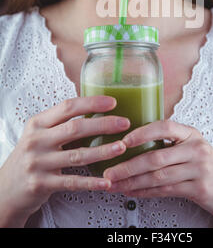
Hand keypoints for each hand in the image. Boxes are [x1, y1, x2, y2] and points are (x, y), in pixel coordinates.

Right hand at [0, 96, 129, 226]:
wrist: (6, 188)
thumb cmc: (31, 157)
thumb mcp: (39, 135)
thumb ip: (61, 123)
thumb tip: (96, 109)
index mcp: (38, 123)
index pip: (67, 107)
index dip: (91, 103)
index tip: (112, 102)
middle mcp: (37, 141)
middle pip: (75, 128)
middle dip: (103, 124)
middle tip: (124, 123)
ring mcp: (38, 163)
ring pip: (77, 155)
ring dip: (103, 151)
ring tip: (121, 147)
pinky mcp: (41, 184)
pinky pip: (72, 182)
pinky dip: (91, 182)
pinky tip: (106, 181)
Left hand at [103, 120, 212, 222]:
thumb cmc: (205, 167)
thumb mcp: (192, 148)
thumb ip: (169, 144)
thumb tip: (132, 144)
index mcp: (191, 133)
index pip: (164, 127)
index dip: (142, 133)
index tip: (123, 141)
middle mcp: (196, 148)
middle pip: (156, 157)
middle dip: (129, 165)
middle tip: (110, 171)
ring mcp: (199, 169)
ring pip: (158, 176)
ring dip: (133, 181)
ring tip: (116, 184)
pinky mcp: (199, 188)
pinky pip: (165, 190)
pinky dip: (145, 192)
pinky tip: (133, 192)